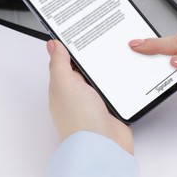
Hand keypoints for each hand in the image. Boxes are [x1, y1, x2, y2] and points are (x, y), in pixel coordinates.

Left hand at [46, 40, 133, 154]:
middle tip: (102, 36)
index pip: (67, 60)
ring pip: (102, 75)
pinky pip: (115, 86)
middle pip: (87, 67)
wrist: (104, 145)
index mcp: (64, 85)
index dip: (73, 45)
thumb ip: (59, 63)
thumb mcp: (64, 85)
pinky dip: (119, 79)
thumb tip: (52, 44)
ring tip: (116, 50)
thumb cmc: (80, 121)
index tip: (81, 30)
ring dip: (108, 67)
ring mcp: (96, 99)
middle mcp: (79, 92)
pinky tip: (124, 71)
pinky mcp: (112, 104)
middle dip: (94, 54)